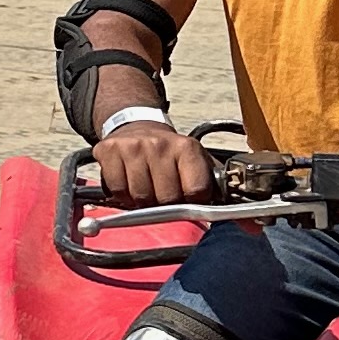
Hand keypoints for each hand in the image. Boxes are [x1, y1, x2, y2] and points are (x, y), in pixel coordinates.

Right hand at [93, 114, 213, 206]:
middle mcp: (159, 144)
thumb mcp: (197, 161)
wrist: (138, 126)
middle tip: (164, 193)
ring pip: (140, 197)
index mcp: (187, 148)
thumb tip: (230, 213)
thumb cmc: (169, 152)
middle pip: (166, 198)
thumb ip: (212, 184)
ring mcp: (132, 147)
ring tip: (146, 187)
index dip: (192, 202)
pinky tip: (129, 182)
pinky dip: (122, 194)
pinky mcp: (108, 150)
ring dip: (142, 200)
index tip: (188, 198)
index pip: (196, 191)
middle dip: (165, 203)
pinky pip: (117, 190)